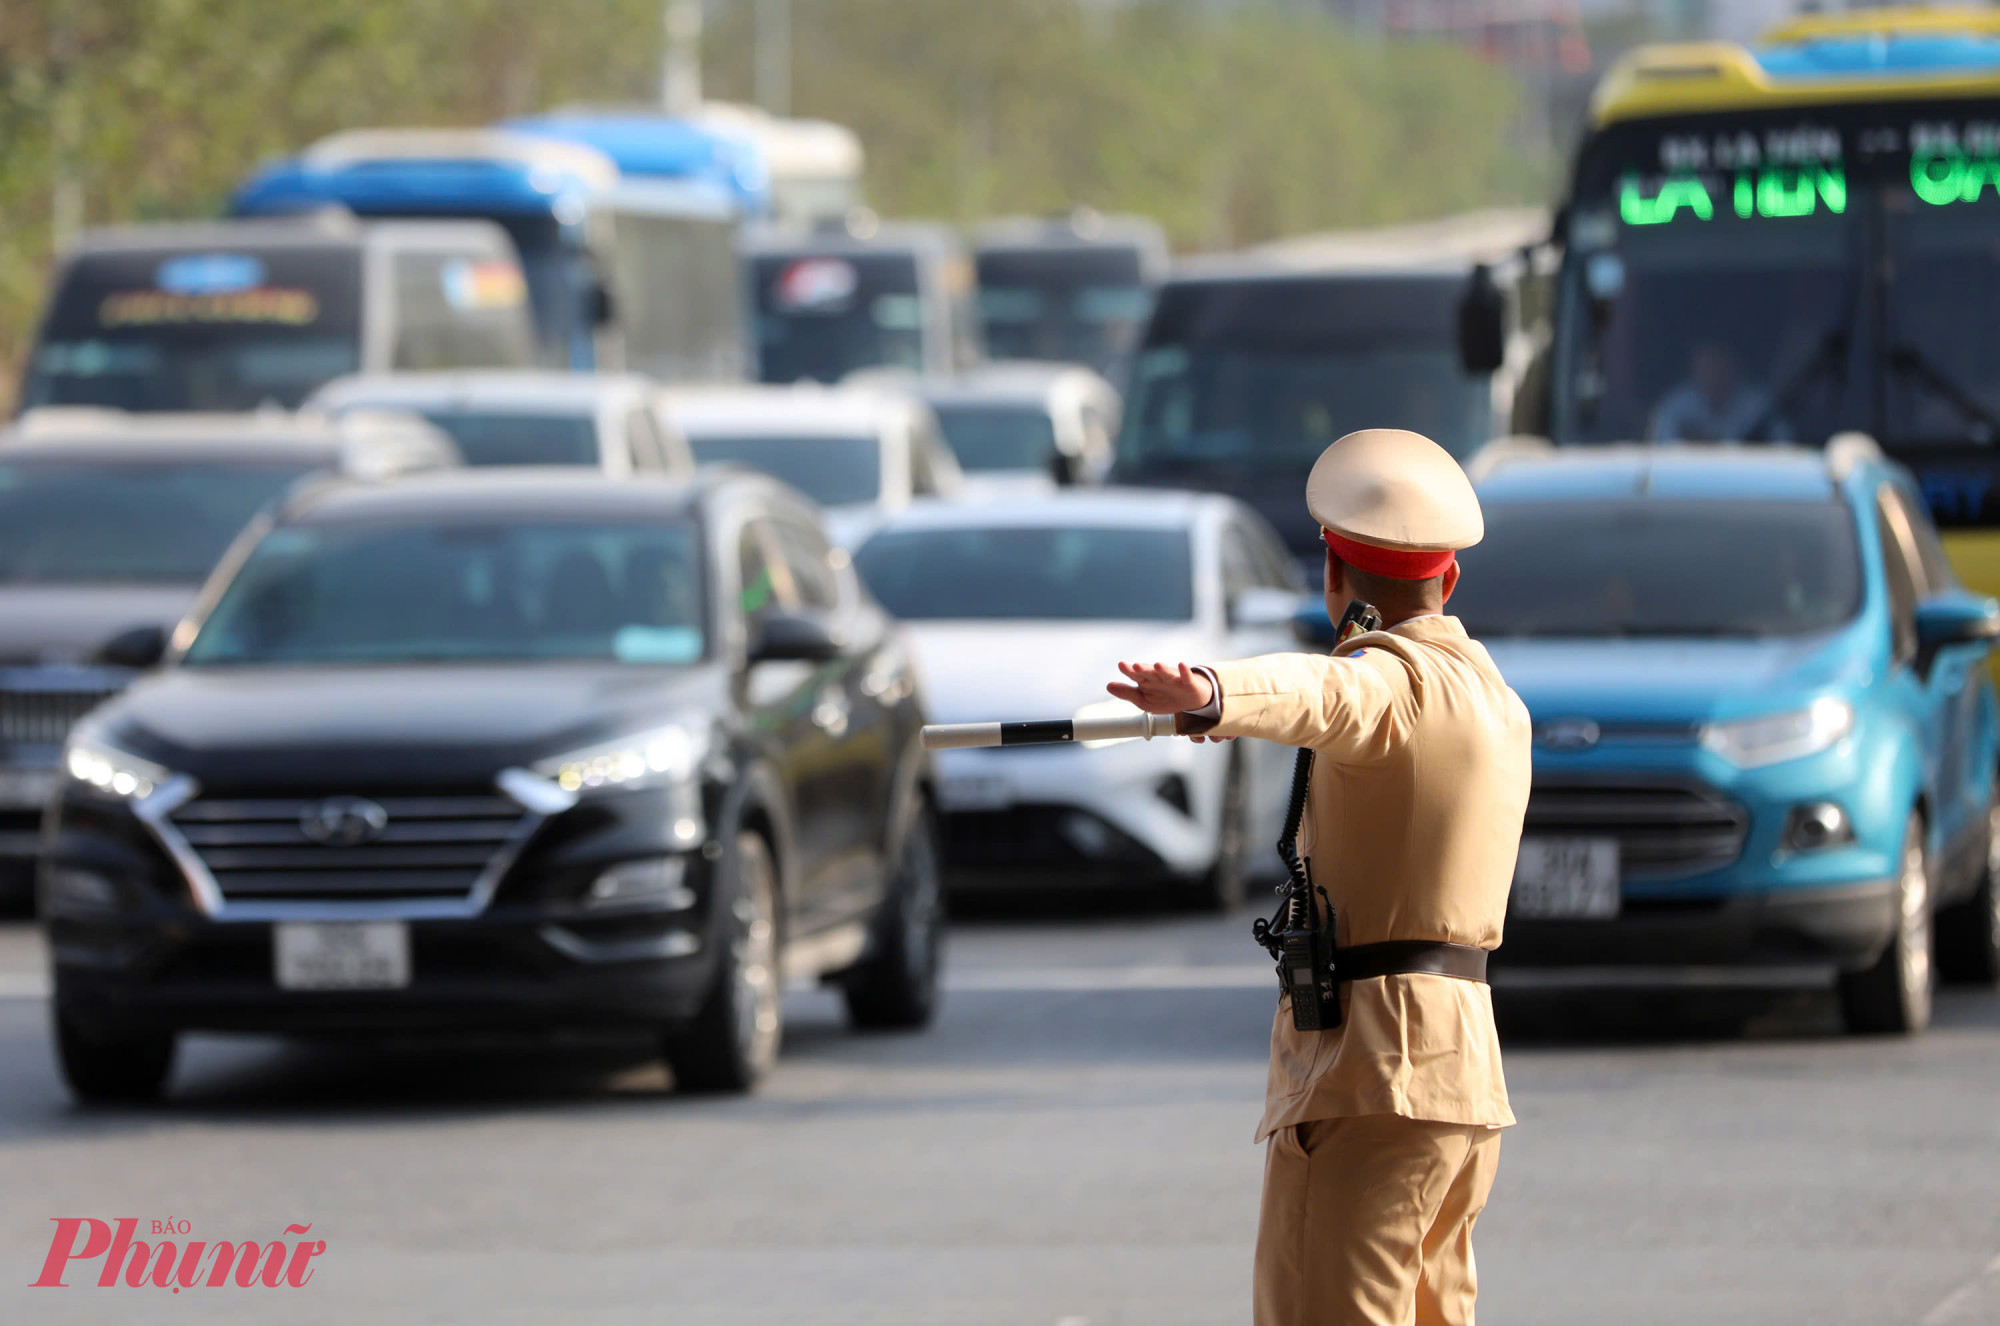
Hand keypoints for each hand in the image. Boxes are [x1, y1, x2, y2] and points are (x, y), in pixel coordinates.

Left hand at [1109, 664, 1232, 742]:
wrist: (1190, 701)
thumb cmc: (1164, 697)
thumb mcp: (1143, 700)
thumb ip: (1127, 693)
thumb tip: (1108, 686)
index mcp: (1147, 681)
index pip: (1136, 675)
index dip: (1129, 671)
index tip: (1122, 665)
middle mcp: (1159, 677)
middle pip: (1150, 672)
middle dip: (1144, 669)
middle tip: (1136, 666)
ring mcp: (1174, 679)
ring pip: (1167, 673)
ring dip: (1162, 669)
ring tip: (1156, 665)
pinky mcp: (1188, 683)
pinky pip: (1186, 676)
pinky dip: (1185, 671)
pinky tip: (1182, 664)